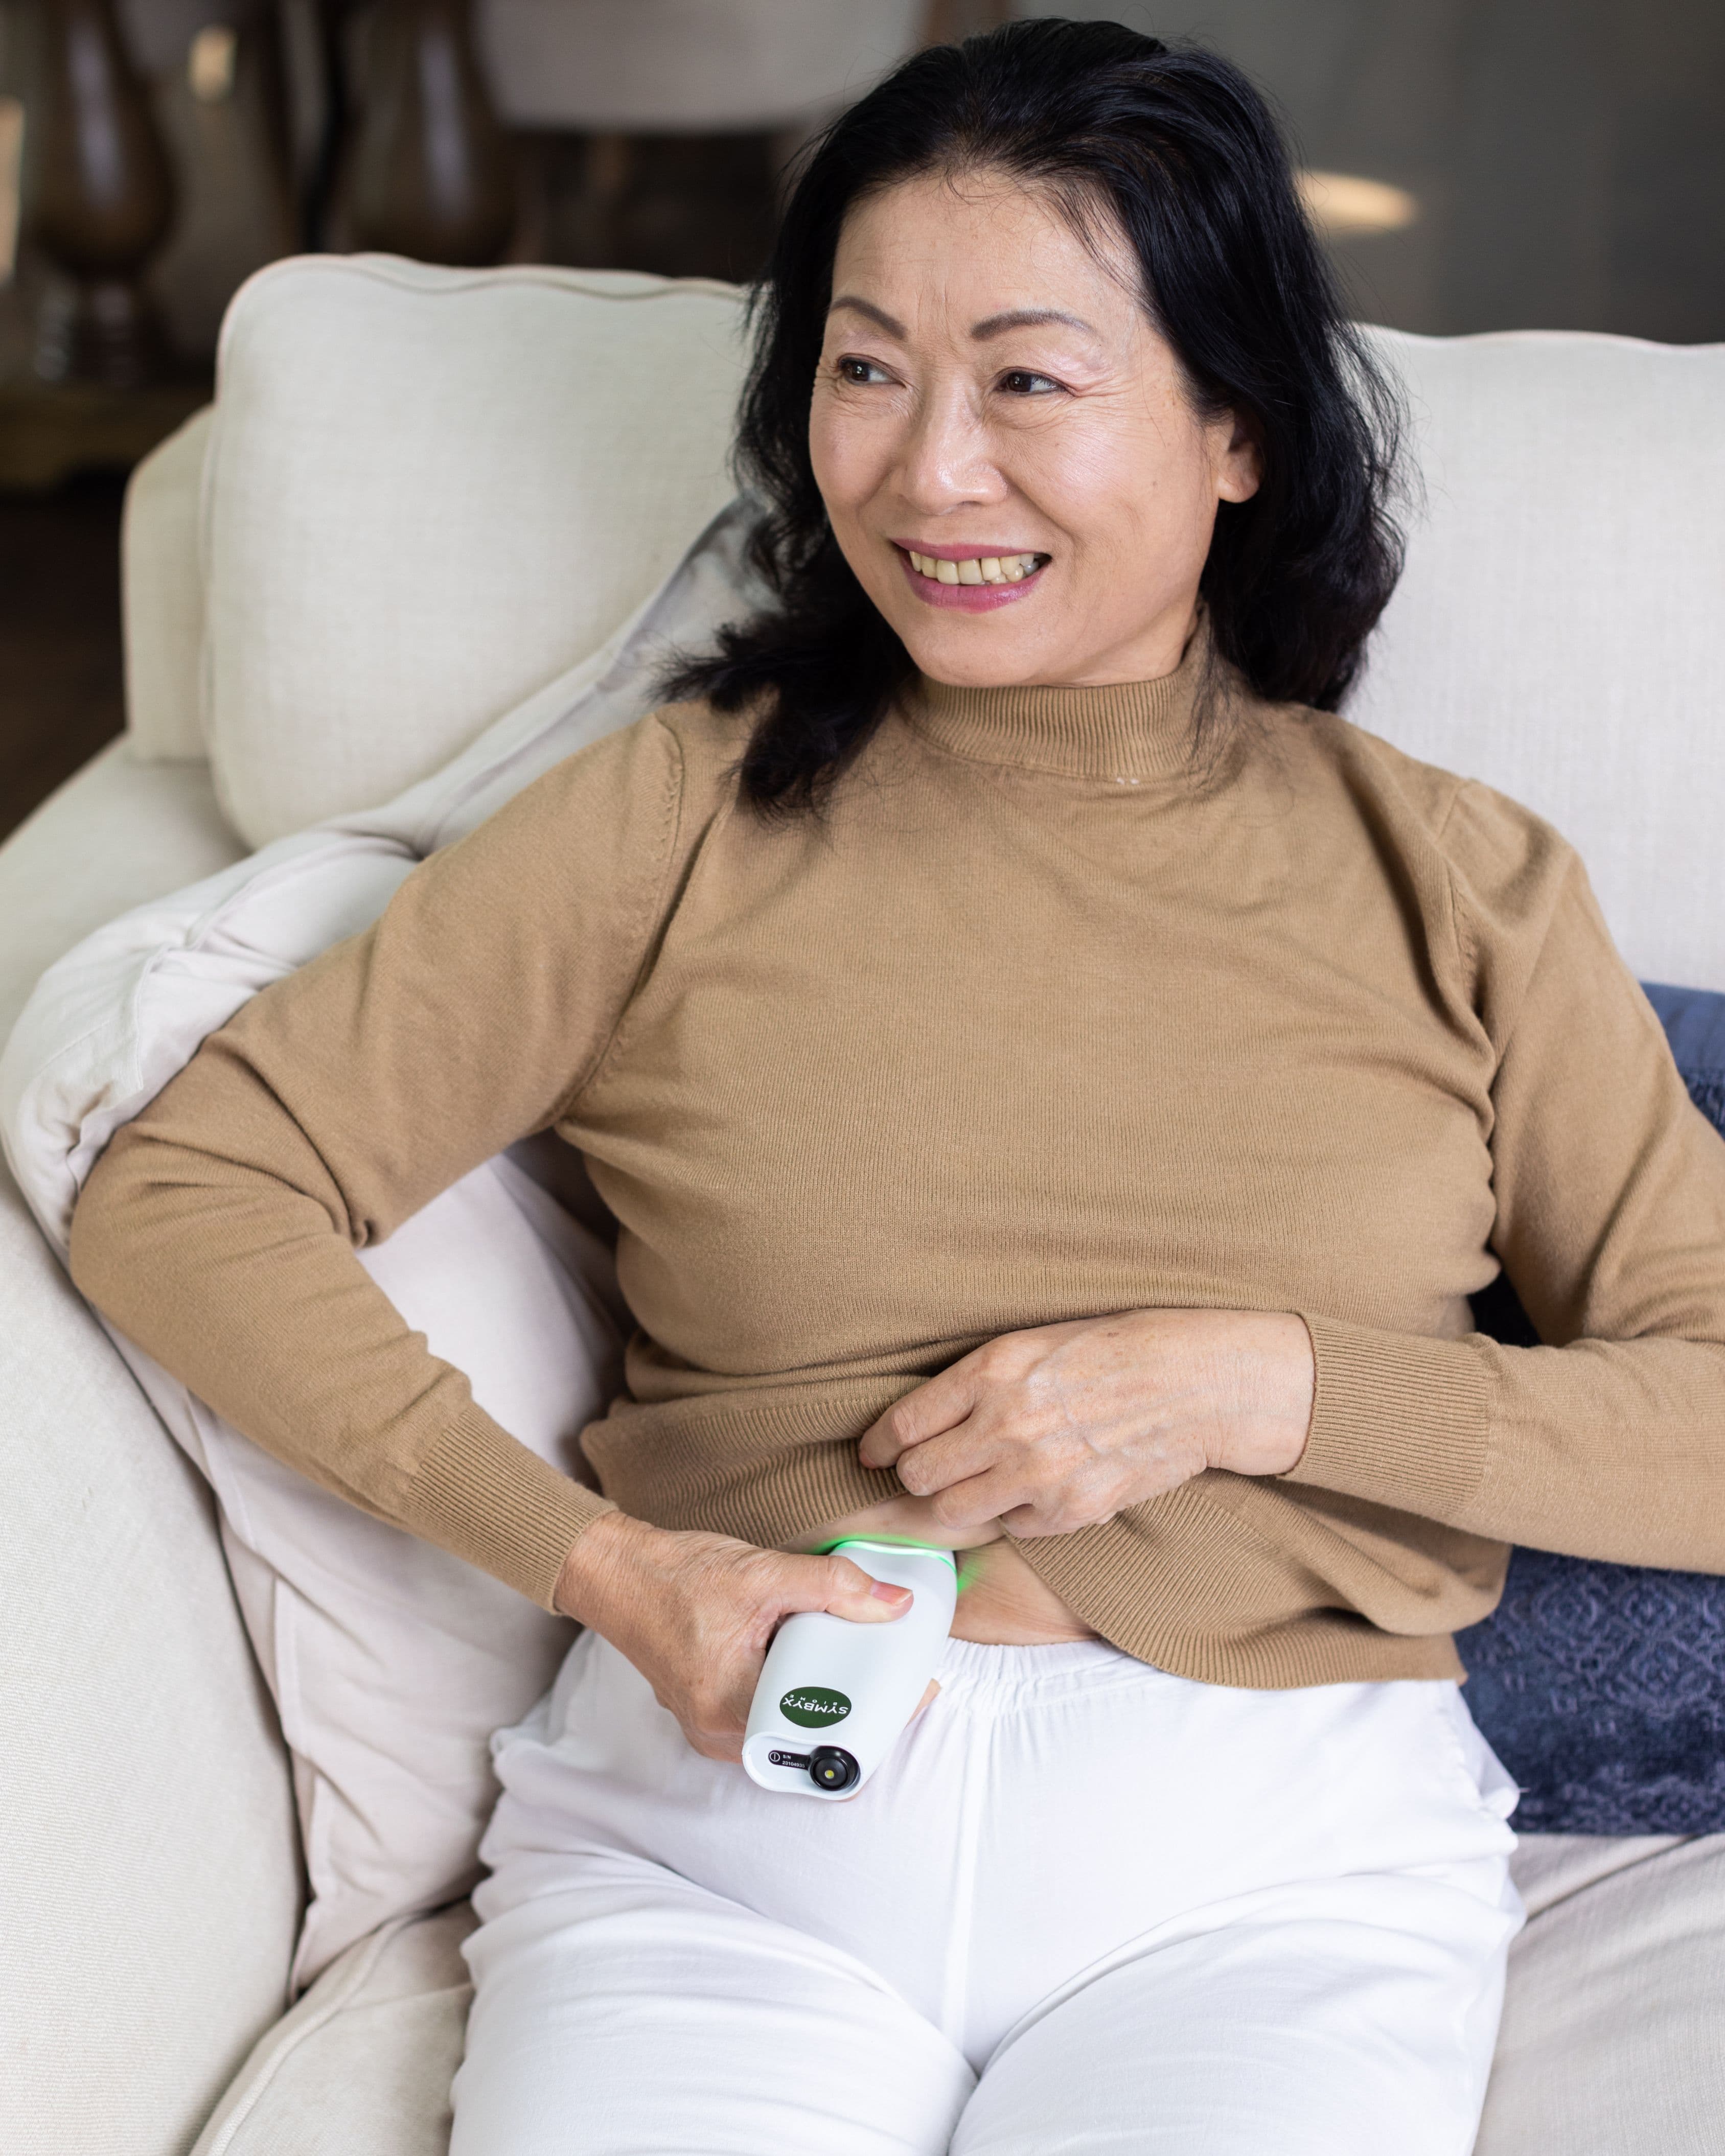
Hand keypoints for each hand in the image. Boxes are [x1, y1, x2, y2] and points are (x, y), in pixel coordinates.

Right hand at [553, 1512, 912, 1760]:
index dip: (875, 1720)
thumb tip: (896, 1605)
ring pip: (792, 1735)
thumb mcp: (764, 1574)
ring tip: (861, 1668)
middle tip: (892, 1676)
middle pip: (813, 1742)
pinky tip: (818, 1665)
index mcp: (733, 1709)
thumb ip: (835, 1588)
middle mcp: (721, 1735)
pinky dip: (799, 1697)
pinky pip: (770, 1721)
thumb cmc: (677, 1576)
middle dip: (858, 1711)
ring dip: (829, 1704)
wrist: (618, 1573)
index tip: (909, 1693)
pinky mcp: (710, 1717)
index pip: (824, 1738)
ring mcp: (713, 1731)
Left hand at [857, 1309, 1313, 1538]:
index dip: (880, 1443)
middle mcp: (1006, 1425)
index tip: (876, 1451)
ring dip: (956, 1502)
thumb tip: (924, 1418)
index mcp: (992, 1370)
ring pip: (952, 1514)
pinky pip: (1010, 1529)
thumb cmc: (1116, 1350)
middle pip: (918, 1476)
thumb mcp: (1034, 1342)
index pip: (903, 1424)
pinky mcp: (1069, 1512)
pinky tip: (1033, 1489)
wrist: (1196, 1383)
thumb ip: (977, 1380)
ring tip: (976, 1484)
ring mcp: (1037, 1475)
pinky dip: (1013, 1516)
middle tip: (928, 1467)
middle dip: (916, 1474)